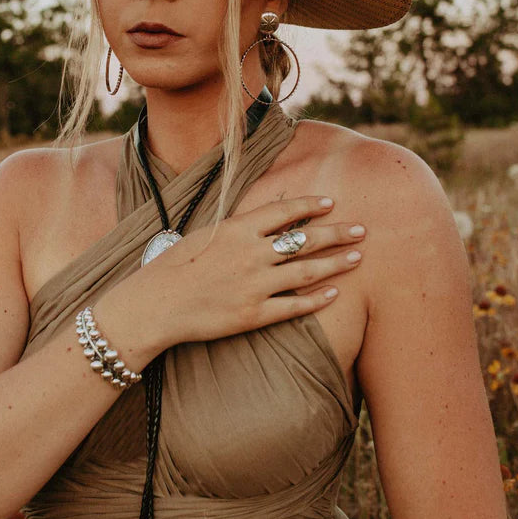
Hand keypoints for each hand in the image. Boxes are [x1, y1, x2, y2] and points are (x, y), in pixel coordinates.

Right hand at [130, 196, 364, 346]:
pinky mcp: (253, 314)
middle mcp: (251, 254)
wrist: (155, 305)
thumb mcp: (205, 235)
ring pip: (306, 271)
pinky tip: (334, 294)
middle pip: (305, 240)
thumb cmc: (174, 267)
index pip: (284, 212)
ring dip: (335, 263)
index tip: (330, 203)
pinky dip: (316, 299)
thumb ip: (238, 227)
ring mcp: (254, 285)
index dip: (310, 205)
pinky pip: (294, 306)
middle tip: (362, 230)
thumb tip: (267, 214)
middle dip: (337, 233)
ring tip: (356, 257)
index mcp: (237, 230)